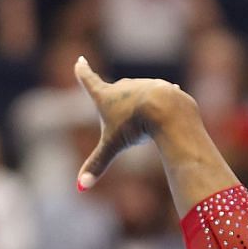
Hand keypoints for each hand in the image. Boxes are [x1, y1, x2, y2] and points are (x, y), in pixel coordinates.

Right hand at [75, 57, 184, 189]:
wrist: (166, 109)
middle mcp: (123, 86)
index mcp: (106, 96)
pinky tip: (167, 110)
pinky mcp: (164, 89)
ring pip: (140, 98)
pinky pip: (162, 98)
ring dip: (141, 109)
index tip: (80, 60)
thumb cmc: (135, 125)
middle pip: (116, 91)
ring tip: (147, 123)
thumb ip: (97, 165)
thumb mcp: (113, 146)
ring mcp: (144, 85)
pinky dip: (163, 105)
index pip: (89, 80)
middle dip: (116, 100)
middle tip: (120, 116)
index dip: (83, 71)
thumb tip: (80, 188)